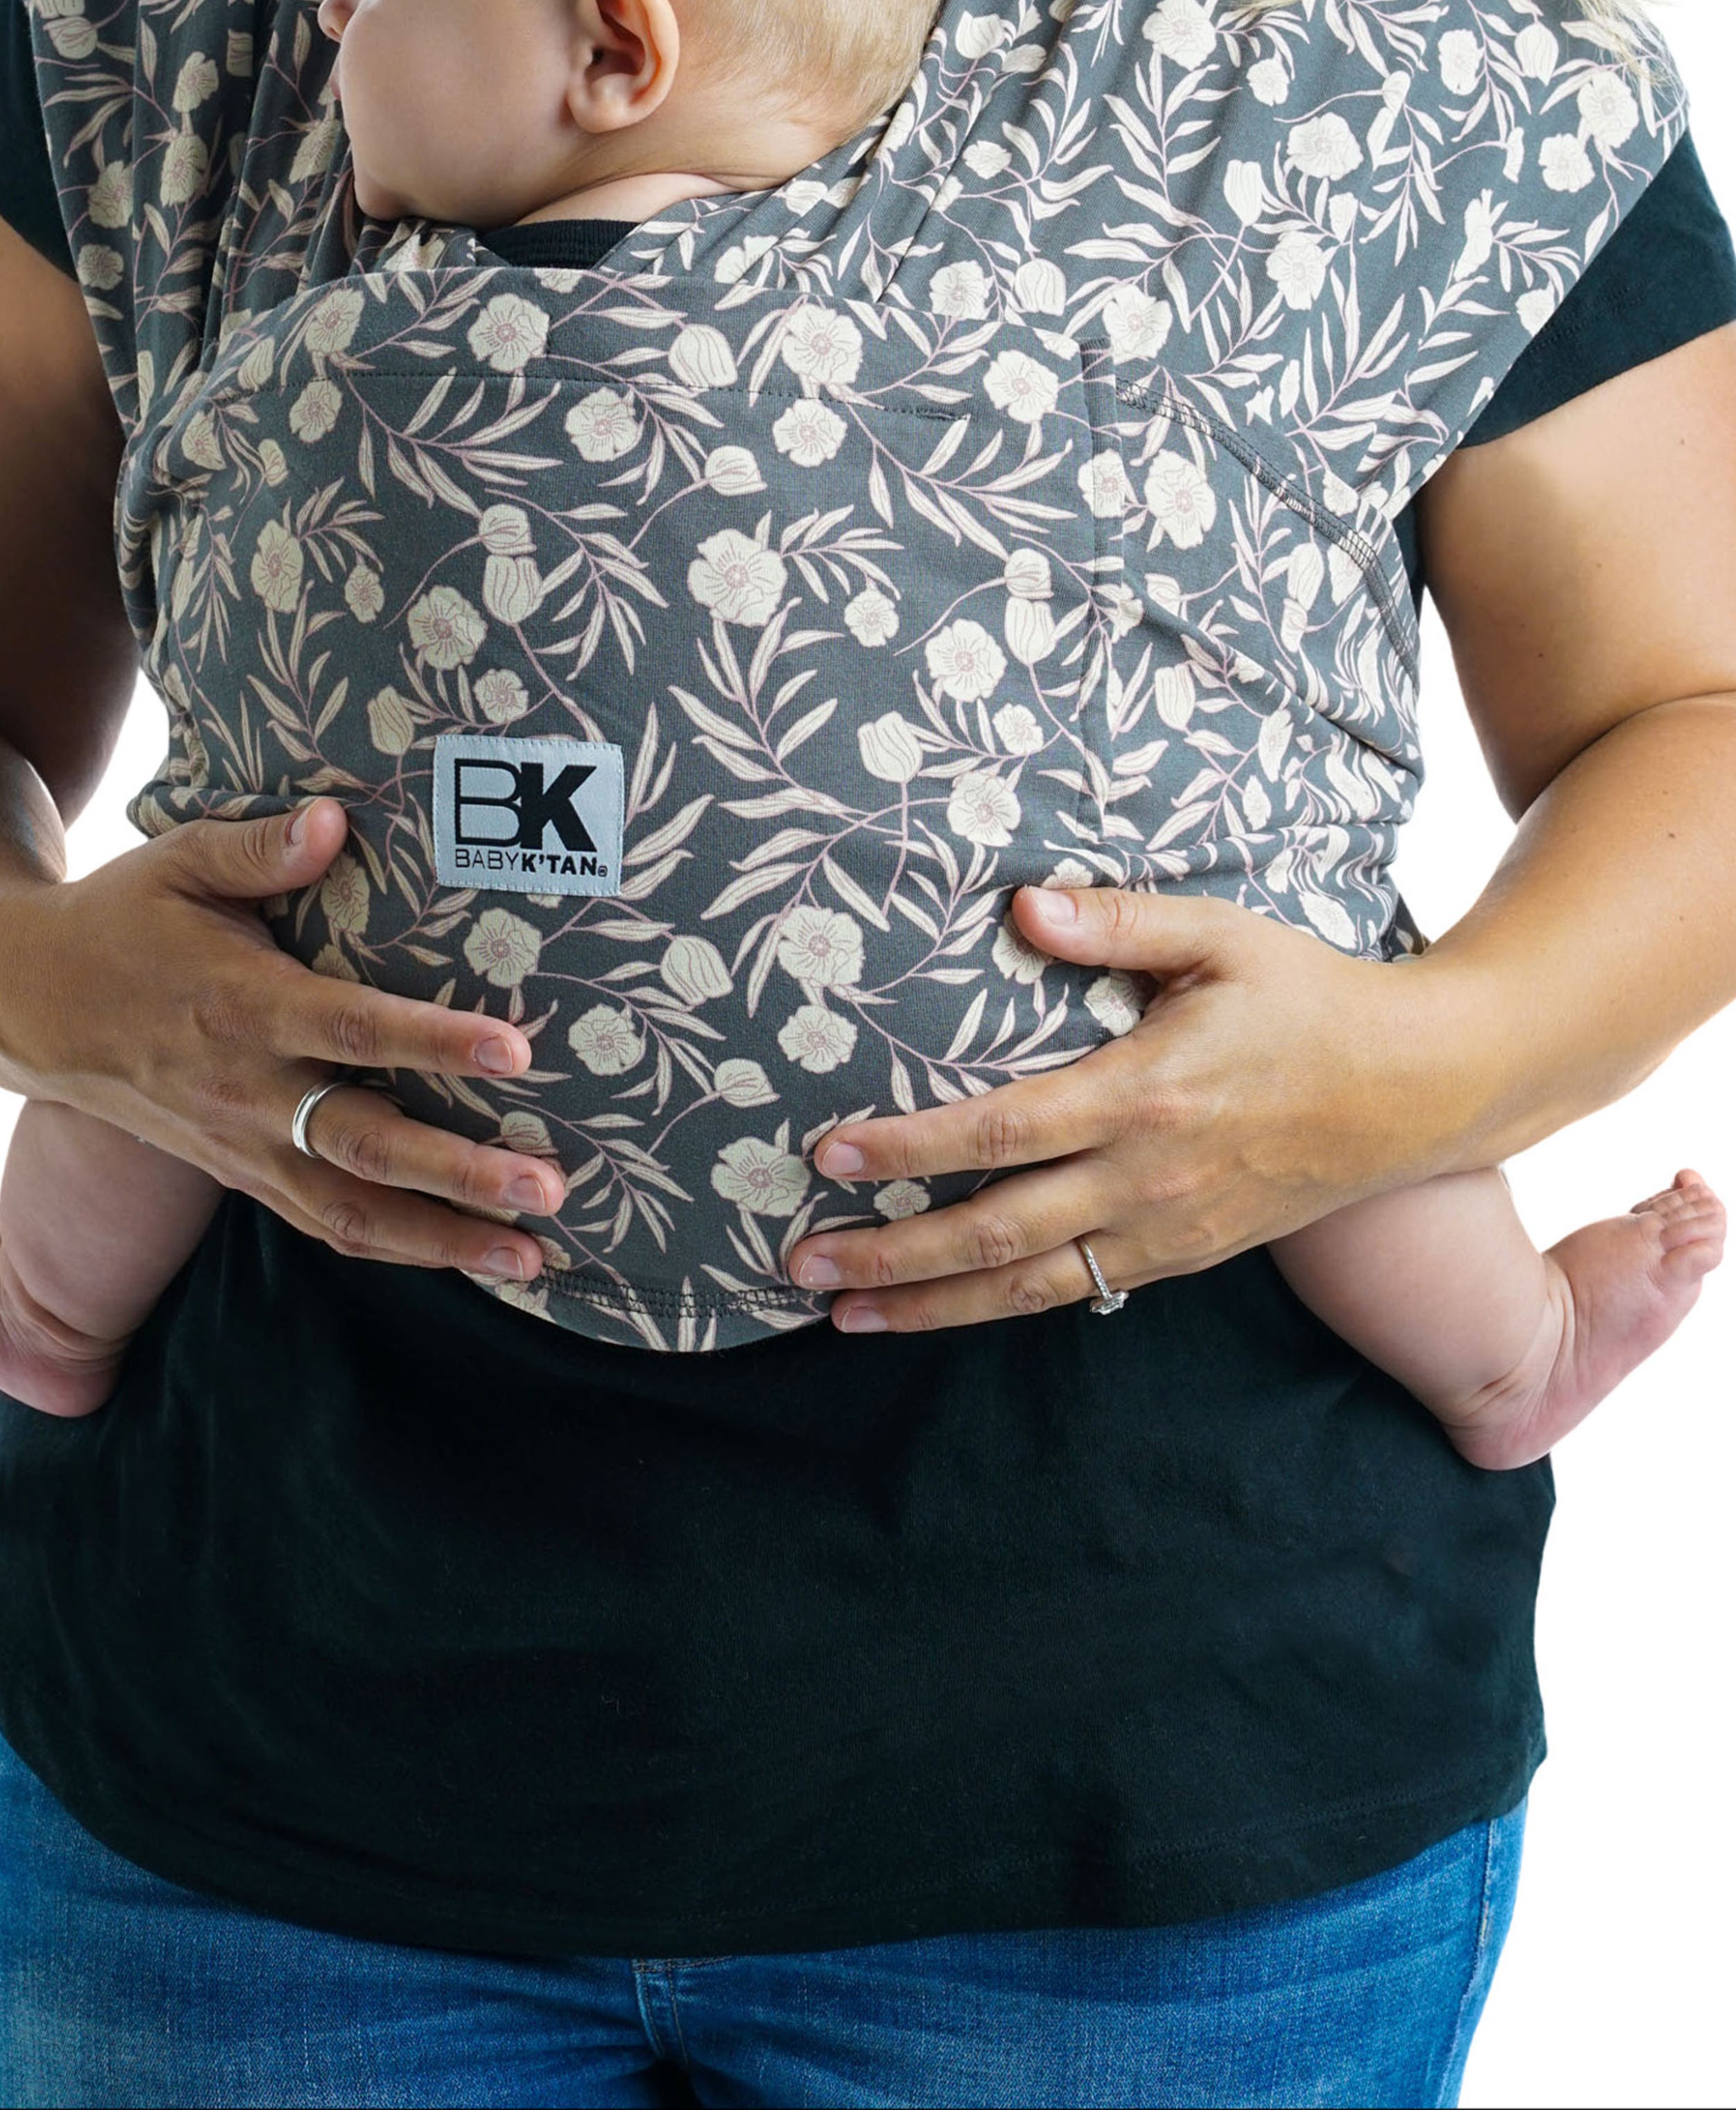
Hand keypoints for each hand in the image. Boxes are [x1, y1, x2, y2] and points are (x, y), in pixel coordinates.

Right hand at [0, 798, 565, 1281]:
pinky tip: (470, 1258)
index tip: (515, 1049)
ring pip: (350, 1212)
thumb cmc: (123, 918)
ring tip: (536, 1252)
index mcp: (240, 1006)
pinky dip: (398, 1250)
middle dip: (461, 1174)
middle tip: (550, 1187)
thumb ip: (260, 848)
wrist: (29, 1005)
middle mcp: (245, 1091)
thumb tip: (335, 822)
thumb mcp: (177, 861)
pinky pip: (324, 1225)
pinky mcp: (241, 1176)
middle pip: (364, 1146)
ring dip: (446, 1239)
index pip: (351, 1031)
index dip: (433, 1042)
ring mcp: (241, 1147)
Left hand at [785, 883, 1476, 1332]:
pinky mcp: (1185, 1258)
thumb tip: (1023, 906)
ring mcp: (1167, 1231)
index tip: (829, 1152)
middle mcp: (1148, 1178)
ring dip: (927, 1304)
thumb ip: (1118, 923)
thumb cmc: (1311, 998)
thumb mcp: (1222, 935)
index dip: (909, 1148)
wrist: (1419, 1089)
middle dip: (889, 1254)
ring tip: (840, 1313)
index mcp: (1145, 1093)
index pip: (1001, 1132)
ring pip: (1026, 1286)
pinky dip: (1001, 1308)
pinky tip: (942, 1310)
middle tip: (800, 1261)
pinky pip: (1077, 1293)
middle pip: (993, 1232)